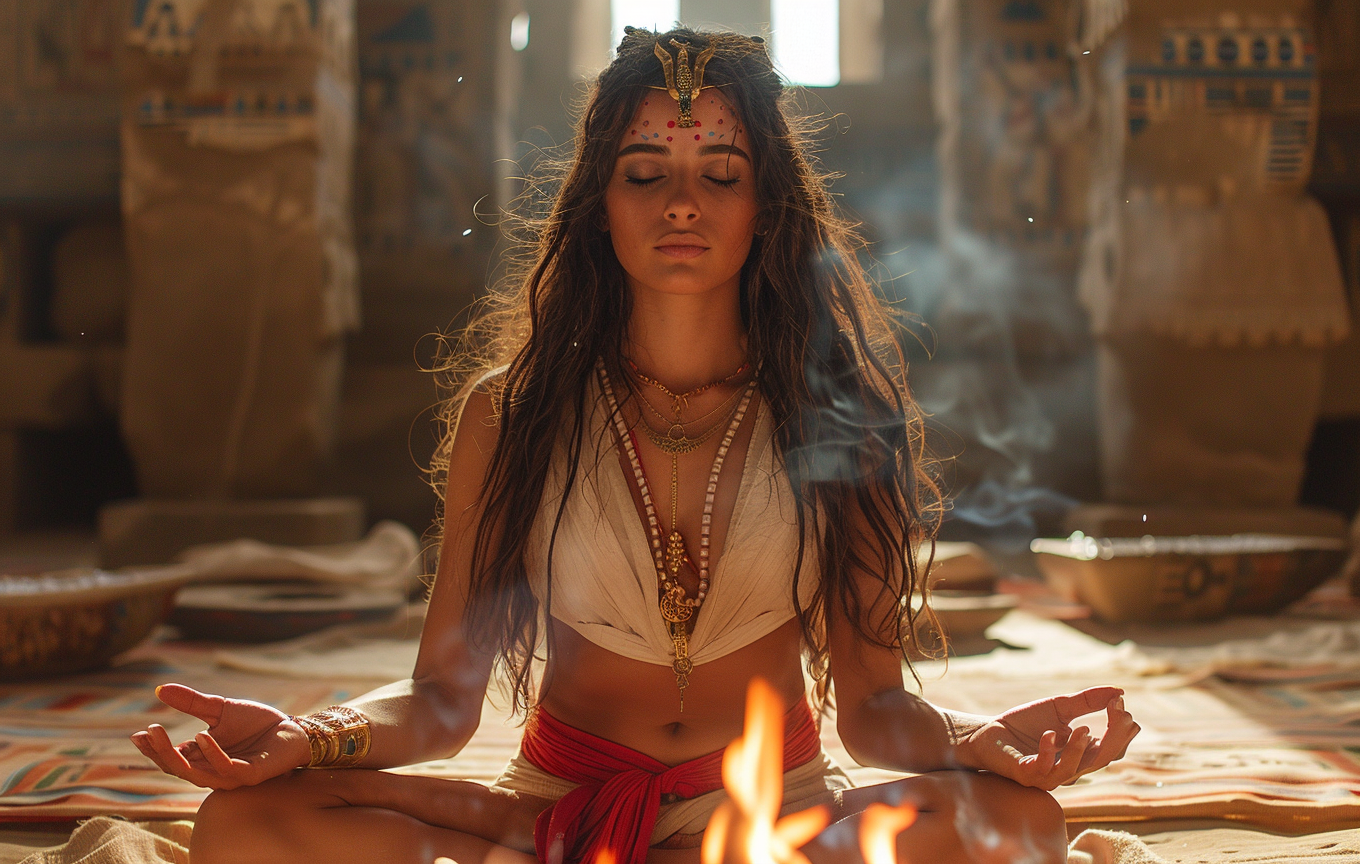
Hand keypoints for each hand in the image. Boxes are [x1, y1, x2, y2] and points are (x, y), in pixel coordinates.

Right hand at [130, 683, 312, 789]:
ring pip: (195, 774)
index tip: (138, 733)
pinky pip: (226, 769)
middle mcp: (212, 770)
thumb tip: (160, 689)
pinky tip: (202, 735)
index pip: (172, 757)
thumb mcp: (220, 709)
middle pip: (177, 768)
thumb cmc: (257, 723)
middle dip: (159, 752)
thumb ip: (192, 703)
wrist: (292, 729)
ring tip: (160, 733)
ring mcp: (230, 775)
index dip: (154, 748)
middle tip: (146, 732)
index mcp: (203, 757)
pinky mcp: (250, 774)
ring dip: (175, 756)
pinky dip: (212, 754)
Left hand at [955, 687, 1138, 790]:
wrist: (987, 732)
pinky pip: (1043, 769)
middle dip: (1114, 738)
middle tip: (1117, 713)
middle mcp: (1070, 769)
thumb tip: (1120, 692)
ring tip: (1084, 728)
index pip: (1112, 748)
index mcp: (1081, 754)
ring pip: (1075, 770)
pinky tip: (1050, 733)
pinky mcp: (1026, 775)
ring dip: (1081, 749)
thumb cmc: (1024, 723)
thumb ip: (1087, 702)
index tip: (1119, 702)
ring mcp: (1048, 775)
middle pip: (1102, 760)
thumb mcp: (1059, 708)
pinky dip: (1049, 751)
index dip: (1121, 728)